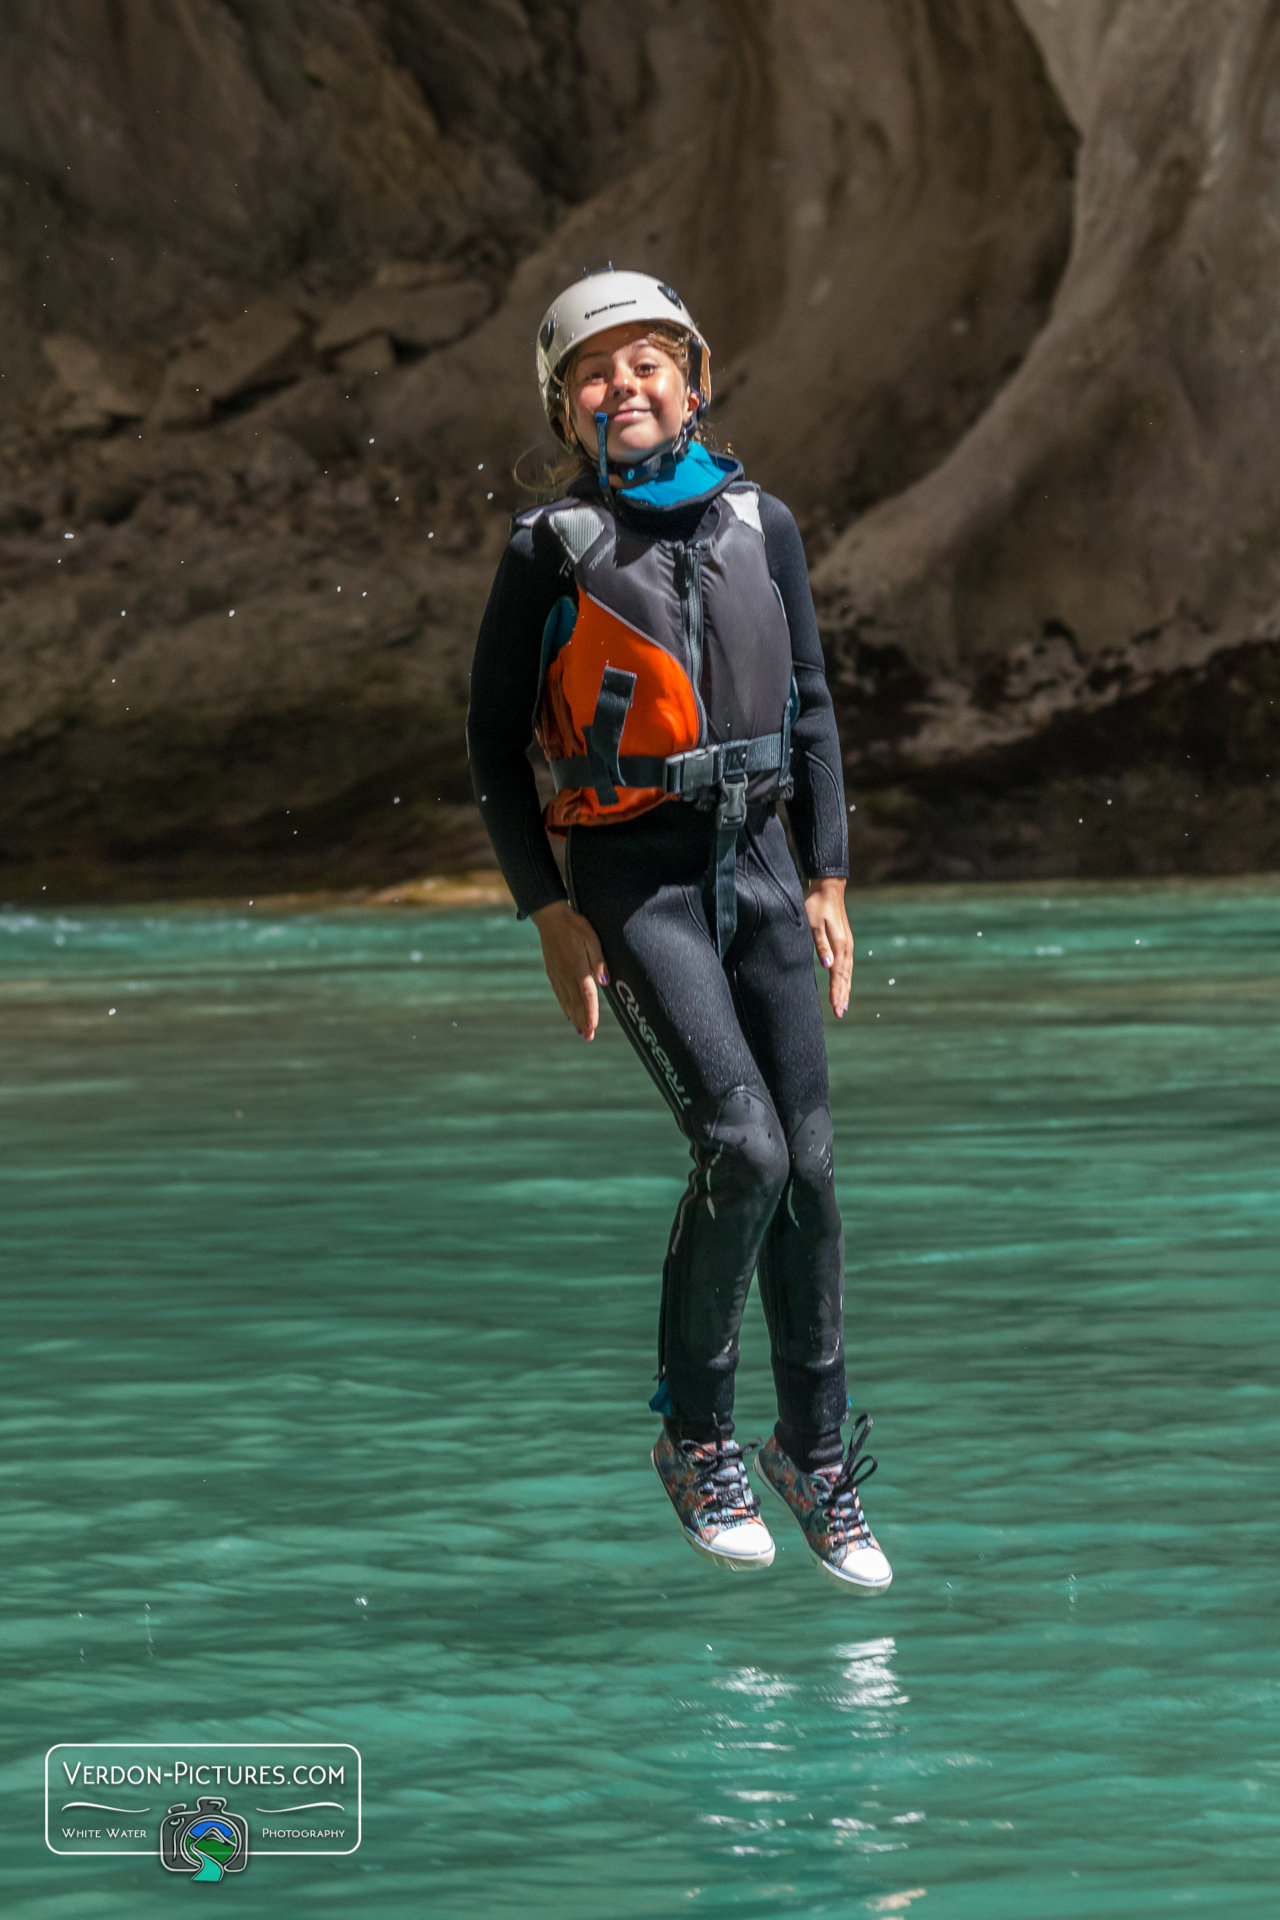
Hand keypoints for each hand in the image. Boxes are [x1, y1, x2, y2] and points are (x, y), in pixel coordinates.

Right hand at [531, 899, 609, 1039]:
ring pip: (567, 1001)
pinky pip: (559, 994)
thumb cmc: (575, 926)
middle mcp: (566, 974)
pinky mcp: (552, 973)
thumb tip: (604, 981)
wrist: (551, 918)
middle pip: (576, 1002)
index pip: (586, 994)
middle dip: (583, 1021)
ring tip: (581, 1031)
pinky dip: (565, 1006)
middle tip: (589, 1037)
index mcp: (578, 966)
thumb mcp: (592, 938)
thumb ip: (598, 960)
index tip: (593, 1026)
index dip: (591, 1011)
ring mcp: (557, 975)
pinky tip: (569, 1014)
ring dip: (575, 1017)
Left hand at [806, 876, 852, 1018]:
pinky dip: (845, 979)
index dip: (837, 992)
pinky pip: (847, 966)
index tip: (836, 1008)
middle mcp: (846, 948)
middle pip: (845, 977)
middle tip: (840, 1013)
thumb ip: (821, 945)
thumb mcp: (814, 925)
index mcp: (840, 945)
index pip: (838, 974)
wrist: (829, 890)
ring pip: (847, 973)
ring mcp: (847, 945)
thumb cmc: (817, 907)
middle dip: (842, 996)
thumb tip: (828, 966)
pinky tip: (843, 984)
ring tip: (843, 1005)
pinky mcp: (845, 942)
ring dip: (845, 989)